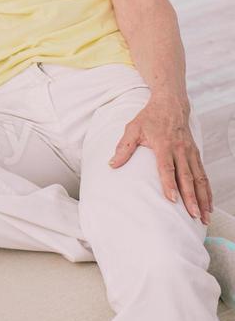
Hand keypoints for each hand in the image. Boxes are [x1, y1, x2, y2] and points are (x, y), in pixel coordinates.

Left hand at [108, 96, 212, 224]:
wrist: (171, 103)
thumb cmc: (150, 117)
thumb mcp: (133, 128)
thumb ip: (124, 147)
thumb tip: (111, 164)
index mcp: (164, 144)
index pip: (167, 167)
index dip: (169, 184)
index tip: (172, 200)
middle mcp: (180, 149)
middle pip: (186, 176)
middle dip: (191, 197)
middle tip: (193, 215)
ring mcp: (190, 152)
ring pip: (199, 178)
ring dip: (202, 198)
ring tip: (204, 217)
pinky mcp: (196, 154)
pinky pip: (203, 174)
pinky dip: (207, 190)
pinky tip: (208, 205)